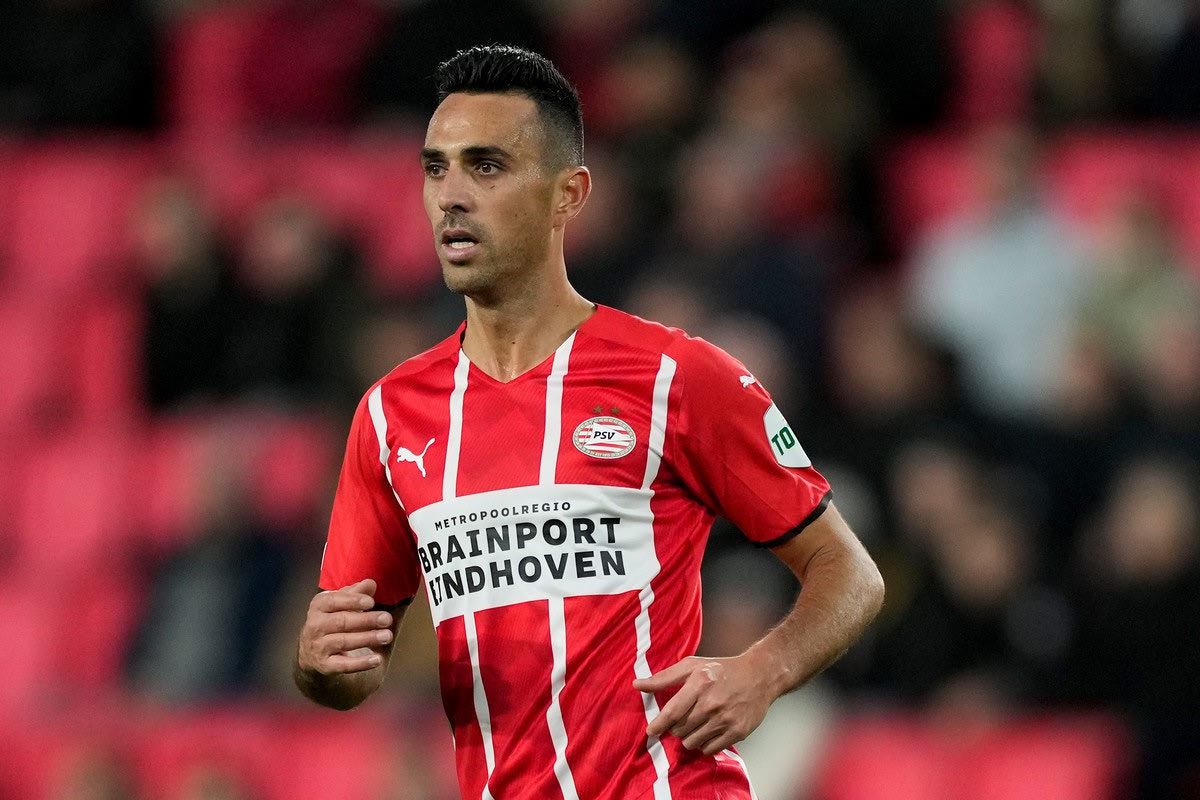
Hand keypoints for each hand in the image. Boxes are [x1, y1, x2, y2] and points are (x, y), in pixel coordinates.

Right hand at [297, 579, 392, 674]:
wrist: (311, 652)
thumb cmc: (332, 620)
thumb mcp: (341, 604)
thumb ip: (355, 593)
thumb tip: (370, 583)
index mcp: (319, 607)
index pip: (334, 601)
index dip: (352, 601)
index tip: (371, 602)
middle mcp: (315, 626)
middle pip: (341, 622)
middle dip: (366, 620)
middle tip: (386, 619)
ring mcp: (319, 647)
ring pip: (343, 642)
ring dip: (367, 639)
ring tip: (387, 636)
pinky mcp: (325, 665)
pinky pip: (343, 665)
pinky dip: (361, 663)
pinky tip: (377, 659)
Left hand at [632, 655, 774, 754]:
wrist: (759, 676)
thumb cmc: (721, 670)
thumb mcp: (692, 666)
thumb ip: (663, 677)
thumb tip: (637, 684)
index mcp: (699, 683)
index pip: (672, 712)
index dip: (658, 725)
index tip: (650, 732)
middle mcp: (712, 703)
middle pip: (680, 729)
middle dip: (675, 728)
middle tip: (681, 720)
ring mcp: (726, 719)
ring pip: (692, 742)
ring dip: (688, 737)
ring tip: (695, 725)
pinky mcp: (738, 732)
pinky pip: (710, 749)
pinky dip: (704, 744)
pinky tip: (708, 731)